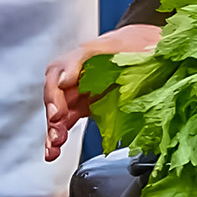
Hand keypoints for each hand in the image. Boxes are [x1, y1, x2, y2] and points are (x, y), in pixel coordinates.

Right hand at [45, 25, 163, 158]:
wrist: (142, 49)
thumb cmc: (133, 46)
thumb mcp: (128, 45)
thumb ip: (110, 55)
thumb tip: (94, 70)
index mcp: (85, 56)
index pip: (68, 63)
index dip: (65, 74)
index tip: (65, 84)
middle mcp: (75, 74)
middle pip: (56, 91)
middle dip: (55, 108)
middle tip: (57, 121)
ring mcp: (76, 92)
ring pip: (57, 110)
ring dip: (53, 129)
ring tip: (54, 145)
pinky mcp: (80, 107)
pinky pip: (65, 123)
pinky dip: (58, 137)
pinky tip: (53, 151)